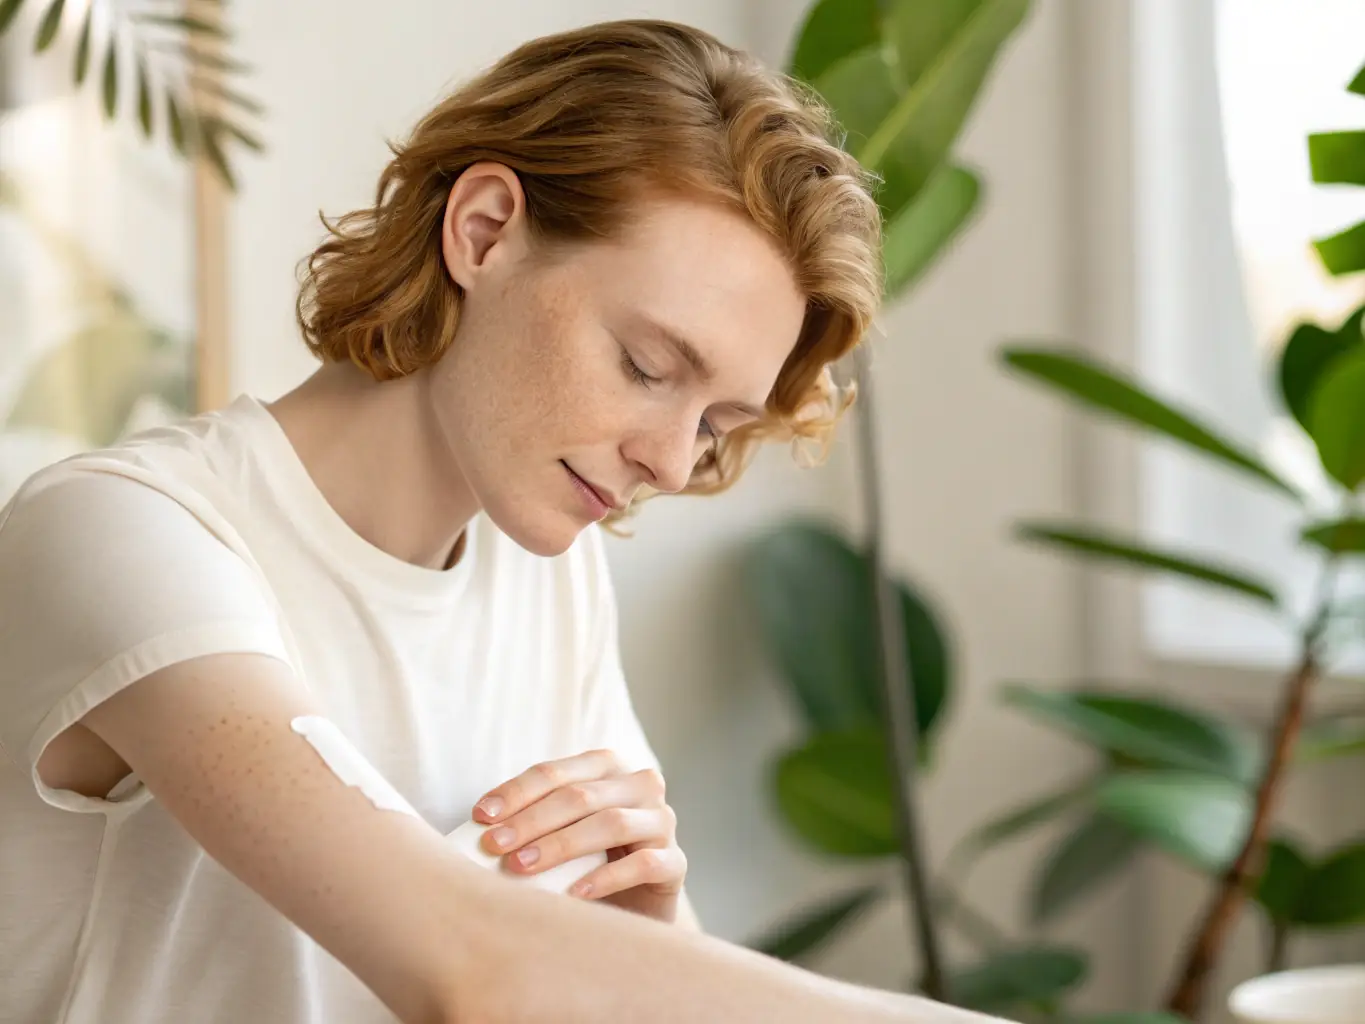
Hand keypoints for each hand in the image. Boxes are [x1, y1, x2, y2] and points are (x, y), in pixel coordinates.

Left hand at [472, 748, 686, 922]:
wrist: (635, 907)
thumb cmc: (587, 863)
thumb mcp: (559, 834)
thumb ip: (532, 822)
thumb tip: (479, 828)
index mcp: (608, 768)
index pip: (556, 772)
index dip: (516, 791)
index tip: (480, 816)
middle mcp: (640, 785)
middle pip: (580, 795)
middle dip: (531, 820)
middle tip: (495, 846)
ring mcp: (662, 822)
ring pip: (611, 823)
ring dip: (560, 845)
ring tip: (522, 867)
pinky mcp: (675, 863)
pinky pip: (644, 863)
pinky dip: (606, 878)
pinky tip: (574, 894)